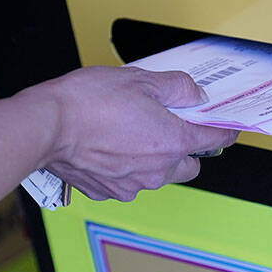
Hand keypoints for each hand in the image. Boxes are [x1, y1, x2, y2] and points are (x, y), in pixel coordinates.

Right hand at [31, 65, 237, 200]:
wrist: (47, 126)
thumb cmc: (89, 102)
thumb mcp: (141, 79)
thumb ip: (177, 87)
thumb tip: (195, 95)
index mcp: (173, 142)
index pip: (215, 140)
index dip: (222, 129)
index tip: (224, 125)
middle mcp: (158, 171)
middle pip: (190, 164)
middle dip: (185, 148)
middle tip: (168, 125)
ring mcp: (133, 186)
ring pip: (158, 176)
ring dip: (154, 159)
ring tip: (131, 133)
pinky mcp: (109, 192)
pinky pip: (129, 182)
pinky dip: (126, 168)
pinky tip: (110, 147)